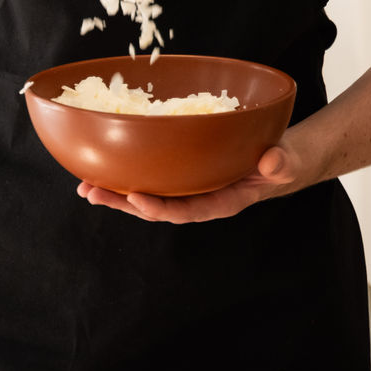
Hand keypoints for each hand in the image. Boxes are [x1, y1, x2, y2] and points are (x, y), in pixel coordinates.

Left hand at [76, 139, 304, 222]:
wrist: (276, 159)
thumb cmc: (281, 162)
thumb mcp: (286, 163)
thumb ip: (281, 165)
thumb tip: (272, 163)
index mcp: (219, 202)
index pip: (185, 210)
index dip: (158, 207)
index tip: (134, 197)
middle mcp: (198, 199)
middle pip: (155, 207)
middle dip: (122, 202)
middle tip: (91, 192)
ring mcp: (188, 188)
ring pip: (147, 195)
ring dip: (116, 192)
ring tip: (85, 186)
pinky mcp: (183, 174)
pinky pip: (152, 177)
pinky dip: (128, 174)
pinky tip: (105, 168)